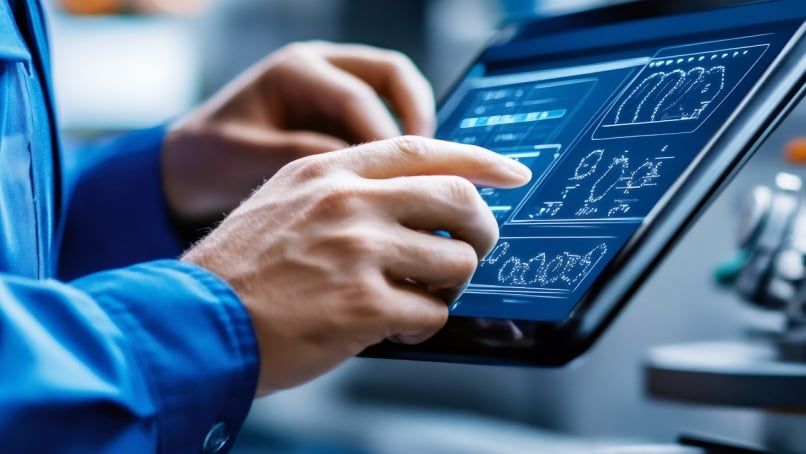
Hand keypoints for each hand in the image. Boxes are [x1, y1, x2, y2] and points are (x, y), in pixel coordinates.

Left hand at [162, 41, 435, 224]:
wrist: (189, 166)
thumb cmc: (209, 161)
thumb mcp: (248, 160)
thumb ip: (302, 157)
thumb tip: (359, 166)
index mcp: (293, 72)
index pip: (358, 97)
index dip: (385, 138)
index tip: (401, 183)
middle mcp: (319, 68)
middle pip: (392, 74)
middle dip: (417, 114)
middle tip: (430, 163)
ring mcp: (332, 86)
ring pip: (397, 91)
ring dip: (414, 126)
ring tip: (423, 173)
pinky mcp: (339, 112)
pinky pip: (384, 117)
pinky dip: (398, 143)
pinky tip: (400, 179)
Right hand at [182, 136, 531, 395]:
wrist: (196, 321)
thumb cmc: (240, 269)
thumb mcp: (285, 201)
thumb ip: (345, 190)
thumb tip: (416, 201)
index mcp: (329, 170)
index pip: (423, 149)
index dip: (478, 160)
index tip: (513, 172)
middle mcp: (348, 201)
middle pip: (457, 200)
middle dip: (481, 231)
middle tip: (471, 251)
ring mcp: (358, 251)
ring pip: (455, 260)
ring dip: (448, 287)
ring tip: (416, 300)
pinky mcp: (363, 305)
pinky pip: (433, 314)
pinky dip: (425, 326)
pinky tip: (395, 330)